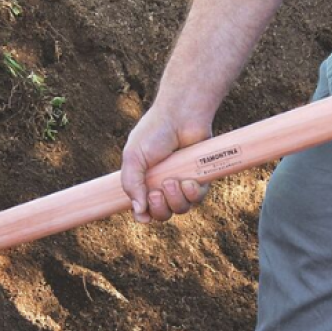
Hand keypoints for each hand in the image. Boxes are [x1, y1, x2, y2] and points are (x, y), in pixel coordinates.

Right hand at [121, 106, 211, 223]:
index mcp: (145, 182)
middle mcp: (163, 186)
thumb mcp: (133, 159)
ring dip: (176, 200)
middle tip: (157, 192)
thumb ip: (131, 186)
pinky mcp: (200, 178)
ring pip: (180, 209)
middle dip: (160, 208)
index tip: (143, 212)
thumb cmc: (154, 133)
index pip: (144, 210)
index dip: (144, 215)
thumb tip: (140, 213)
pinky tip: (188, 181)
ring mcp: (182, 183)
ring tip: (173, 181)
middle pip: (163, 214)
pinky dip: (192, 194)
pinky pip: (197, 199)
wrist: (180, 115)